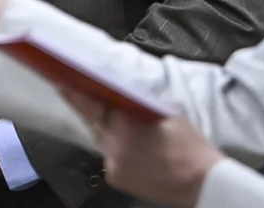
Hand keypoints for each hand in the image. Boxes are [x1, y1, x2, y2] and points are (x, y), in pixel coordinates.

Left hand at [61, 88, 221, 207]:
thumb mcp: (169, 112)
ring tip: (128, 130)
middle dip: (93, 109)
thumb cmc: (190, 147)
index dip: (73, 90)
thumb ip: (142, 101)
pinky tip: (135, 152)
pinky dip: (117, 151)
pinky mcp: (114, 177)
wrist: (203, 183)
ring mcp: (112, 162)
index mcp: (126, 122)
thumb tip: (124, 92)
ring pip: (102, 139)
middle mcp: (113, 143)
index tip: (60, 79)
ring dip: (109, 132)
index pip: (89, 102)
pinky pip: (109, 156)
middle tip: (88, 95)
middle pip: (94, 120)